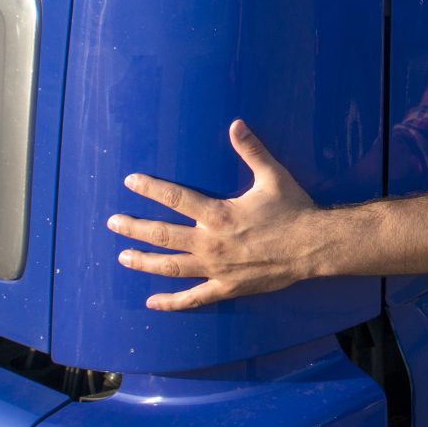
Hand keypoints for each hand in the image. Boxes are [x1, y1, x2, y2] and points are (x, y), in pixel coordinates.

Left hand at [109, 120, 323, 310]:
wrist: (314, 246)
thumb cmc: (294, 209)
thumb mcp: (273, 175)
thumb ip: (251, 150)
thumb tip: (236, 124)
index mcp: (218, 214)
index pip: (175, 199)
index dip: (150, 189)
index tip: (130, 182)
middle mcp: (211, 243)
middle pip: (162, 236)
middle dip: (134, 227)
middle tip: (113, 222)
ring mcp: (216, 268)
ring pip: (170, 267)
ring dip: (144, 262)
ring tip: (123, 257)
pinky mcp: (227, 287)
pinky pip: (194, 298)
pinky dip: (172, 302)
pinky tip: (153, 302)